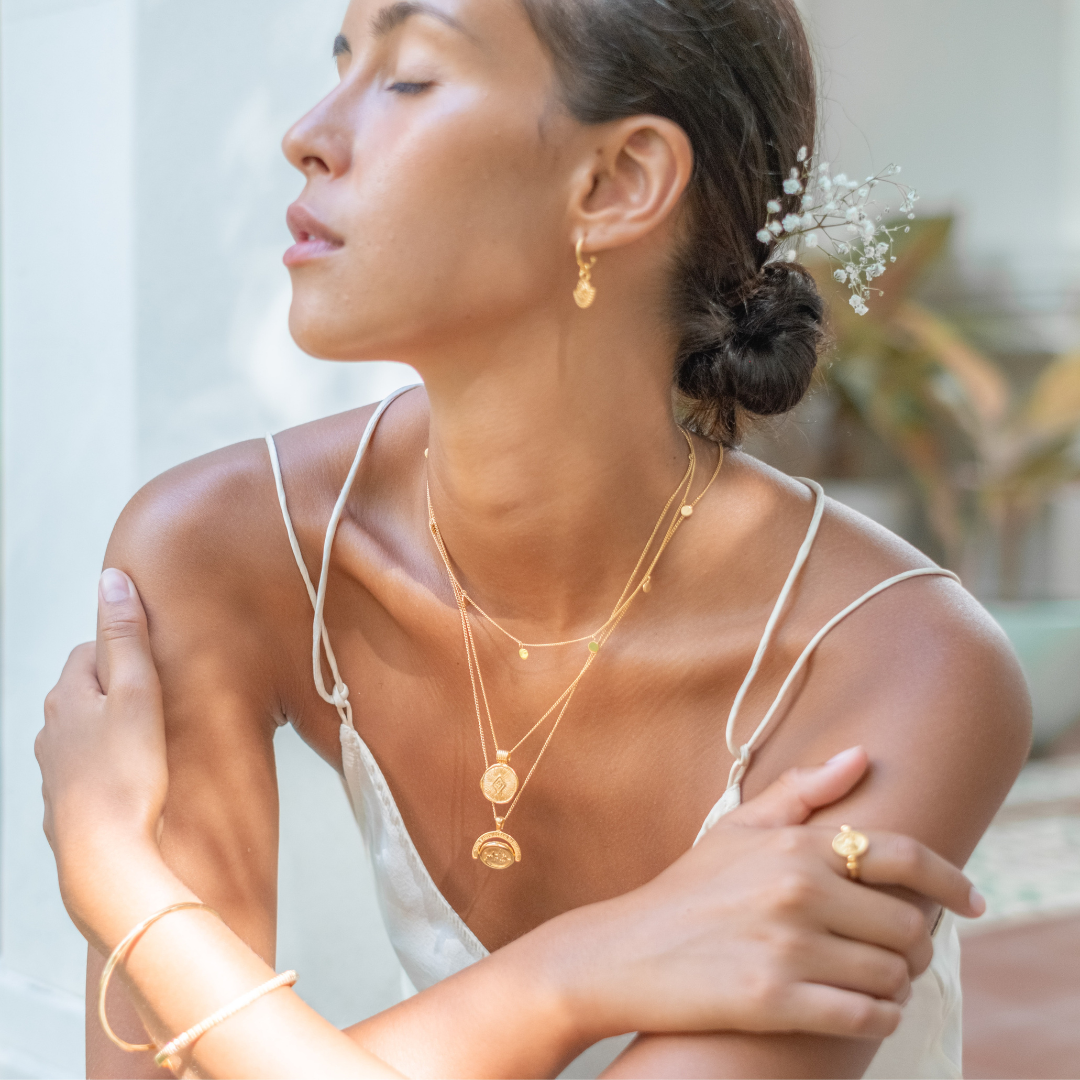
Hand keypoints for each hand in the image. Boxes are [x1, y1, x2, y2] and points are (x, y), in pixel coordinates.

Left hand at [36, 569, 167, 935]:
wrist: (105, 855)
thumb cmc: (126, 774)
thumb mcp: (137, 692)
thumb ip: (126, 636)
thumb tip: (112, 580)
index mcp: (67, 698)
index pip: (90, 651)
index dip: (124, 652)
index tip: (156, 664)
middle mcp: (53, 732)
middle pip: (87, 693)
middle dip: (120, 691)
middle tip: (163, 702)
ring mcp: (57, 771)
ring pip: (87, 735)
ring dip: (115, 732)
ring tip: (155, 743)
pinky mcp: (69, 805)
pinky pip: (91, 772)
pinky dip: (112, 769)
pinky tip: (139, 782)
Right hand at [541, 748, 983, 1043]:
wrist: (622, 952)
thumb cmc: (686, 889)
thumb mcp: (737, 830)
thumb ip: (801, 791)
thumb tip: (860, 754)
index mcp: (793, 844)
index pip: (901, 855)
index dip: (952, 879)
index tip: (974, 900)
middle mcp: (796, 889)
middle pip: (906, 924)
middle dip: (912, 943)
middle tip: (896, 952)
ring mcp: (786, 946)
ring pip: (891, 974)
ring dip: (896, 985)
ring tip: (877, 982)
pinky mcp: (774, 1001)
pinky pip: (865, 1017)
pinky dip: (878, 1019)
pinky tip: (866, 1012)